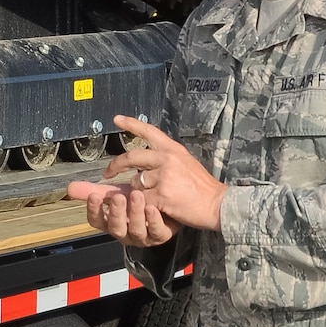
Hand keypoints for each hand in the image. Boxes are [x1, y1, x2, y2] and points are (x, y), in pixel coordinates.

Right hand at [65, 171, 174, 247]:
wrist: (166, 206)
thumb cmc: (139, 201)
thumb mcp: (115, 194)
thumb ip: (94, 190)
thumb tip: (69, 187)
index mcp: (111, 222)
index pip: (96, 221)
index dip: (94, 210)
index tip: (94, 196)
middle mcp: (125, 232)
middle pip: (116, 228)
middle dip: (116, 213)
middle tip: (118, 197)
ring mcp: (143, 236)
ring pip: (136, 229)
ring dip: (135, 213)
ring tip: (137, 195)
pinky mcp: (160, 235)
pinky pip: (156, 231)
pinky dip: (153, 219)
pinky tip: (152, 207)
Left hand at [67, 117, 225, 238]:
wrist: (217, 204)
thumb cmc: (202, 188)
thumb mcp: (186, 163)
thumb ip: (167, 159)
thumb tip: (145, 162)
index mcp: (173, 149)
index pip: (149, 131)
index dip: (131, 123)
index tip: (117, 119)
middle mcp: (167, 158)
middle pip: (132, 157)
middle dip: (116, 166)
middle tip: (108, 173)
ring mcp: (165, 176)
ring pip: (135, 182)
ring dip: (137, 192)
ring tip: (151, 197)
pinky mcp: (162, 195)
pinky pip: (141, 199)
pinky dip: (141, 205)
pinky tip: (152, 207)